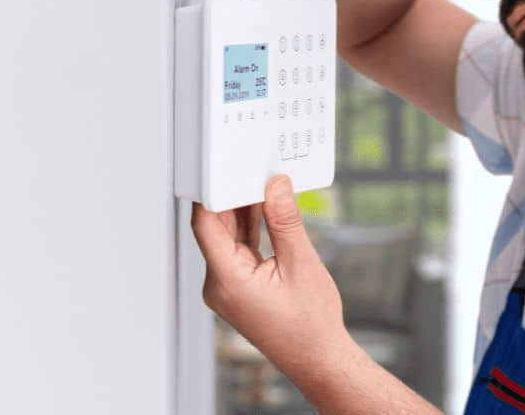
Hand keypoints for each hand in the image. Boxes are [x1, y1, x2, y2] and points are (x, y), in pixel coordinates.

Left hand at [191, 175, 346, 375]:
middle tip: (251, 166)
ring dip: (245, 210)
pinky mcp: (238, 286)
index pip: (206, 224)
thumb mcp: (301, 263)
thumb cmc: (311, 324)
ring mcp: (227, 286)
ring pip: (229, 236)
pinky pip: (239, 248)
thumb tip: (274, 184)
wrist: (318, 359)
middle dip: (233, 196)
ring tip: (263, 183)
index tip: (224, 167)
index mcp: (227, 281)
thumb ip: (284, 220)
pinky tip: (267, 209)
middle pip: (216, 227)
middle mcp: (219, 284)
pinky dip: (252, 229)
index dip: (213, 192)